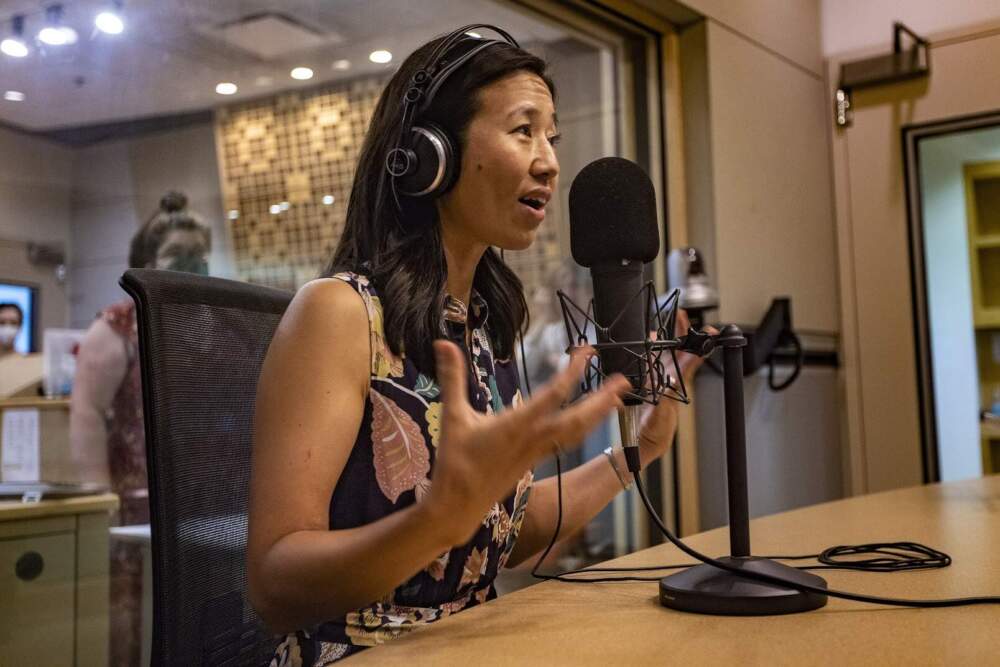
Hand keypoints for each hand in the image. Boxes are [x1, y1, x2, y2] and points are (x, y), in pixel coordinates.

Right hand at [424, 339, 630, 545]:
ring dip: (598, 415)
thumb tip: (443, 344)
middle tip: (625, 382)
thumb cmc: (455, 463)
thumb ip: (452, 377)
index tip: (587, 352)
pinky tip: (586, 422)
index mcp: (517, 425)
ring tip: (617, 400)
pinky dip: (582, 429)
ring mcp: (537, 452)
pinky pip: (566, 442)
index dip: (573, 371)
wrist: (458, 507)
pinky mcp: (534, 461)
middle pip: (578, 418)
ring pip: (577, 432)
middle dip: (603, 399)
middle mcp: (534, 439)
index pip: (553, 394)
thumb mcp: (452, 415)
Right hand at [638, 309, 717, 460]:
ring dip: (668, 336)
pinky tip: (649, 339)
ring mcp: (660, 378)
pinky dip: (651, 347)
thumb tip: (668, 382)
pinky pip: (652, 359)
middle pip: (681, 349)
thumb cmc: (658, 430)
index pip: (693, 359)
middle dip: (683, 330)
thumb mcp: (661, 414)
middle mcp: (671, 377)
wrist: (646, 439)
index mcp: (677, 383)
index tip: (709, 331)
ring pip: (667, 352)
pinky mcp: (649, 380)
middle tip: (682, 314)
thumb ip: (663, 398)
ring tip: (670, 321)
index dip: (702, 344)